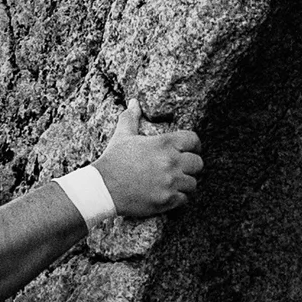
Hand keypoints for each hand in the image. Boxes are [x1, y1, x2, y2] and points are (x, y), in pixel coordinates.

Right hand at [96, 102, 203, 221]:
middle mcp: (171, 162)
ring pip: (193, 183)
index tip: (192, 149)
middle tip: (183, 168)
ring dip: (186, 183)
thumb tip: (133, 102)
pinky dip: (179, 197)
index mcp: (164, 143)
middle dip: (191, 165)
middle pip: (198, 163)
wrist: (103, 188)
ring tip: (176, 182)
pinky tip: (168, 194)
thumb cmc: (113, 160)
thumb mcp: (122, 136)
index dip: (194, 145)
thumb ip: (131, 118)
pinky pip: (184, 199)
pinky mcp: (167, 200)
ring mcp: (171, 182)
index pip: (194, 140)